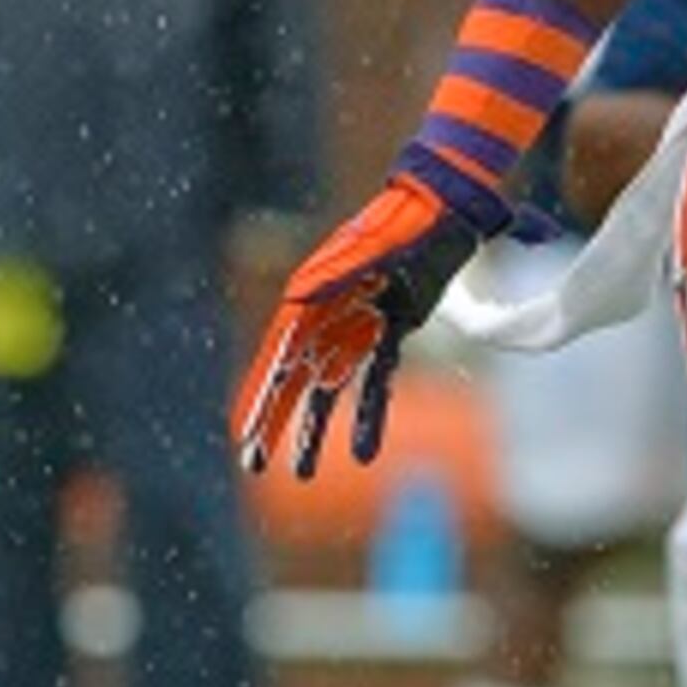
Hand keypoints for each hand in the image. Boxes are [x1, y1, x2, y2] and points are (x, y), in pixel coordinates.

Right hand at [233, 147, 517, 476]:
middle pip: (294, 380)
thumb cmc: (399, 227)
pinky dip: (369, 416)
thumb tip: (295, 298)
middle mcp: (326, 316)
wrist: (441, 212)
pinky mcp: (390, 333)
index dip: (260, 397)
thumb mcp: (367, 250)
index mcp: (309, 296)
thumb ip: (335, 274)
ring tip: (302, 474)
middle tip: (253, 464)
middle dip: (274, 423)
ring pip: (330, 389)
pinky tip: (363, 453)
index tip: (245, 434)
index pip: (277, 356)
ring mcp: (357, 327)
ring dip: (315, 430)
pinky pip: (375, 383)